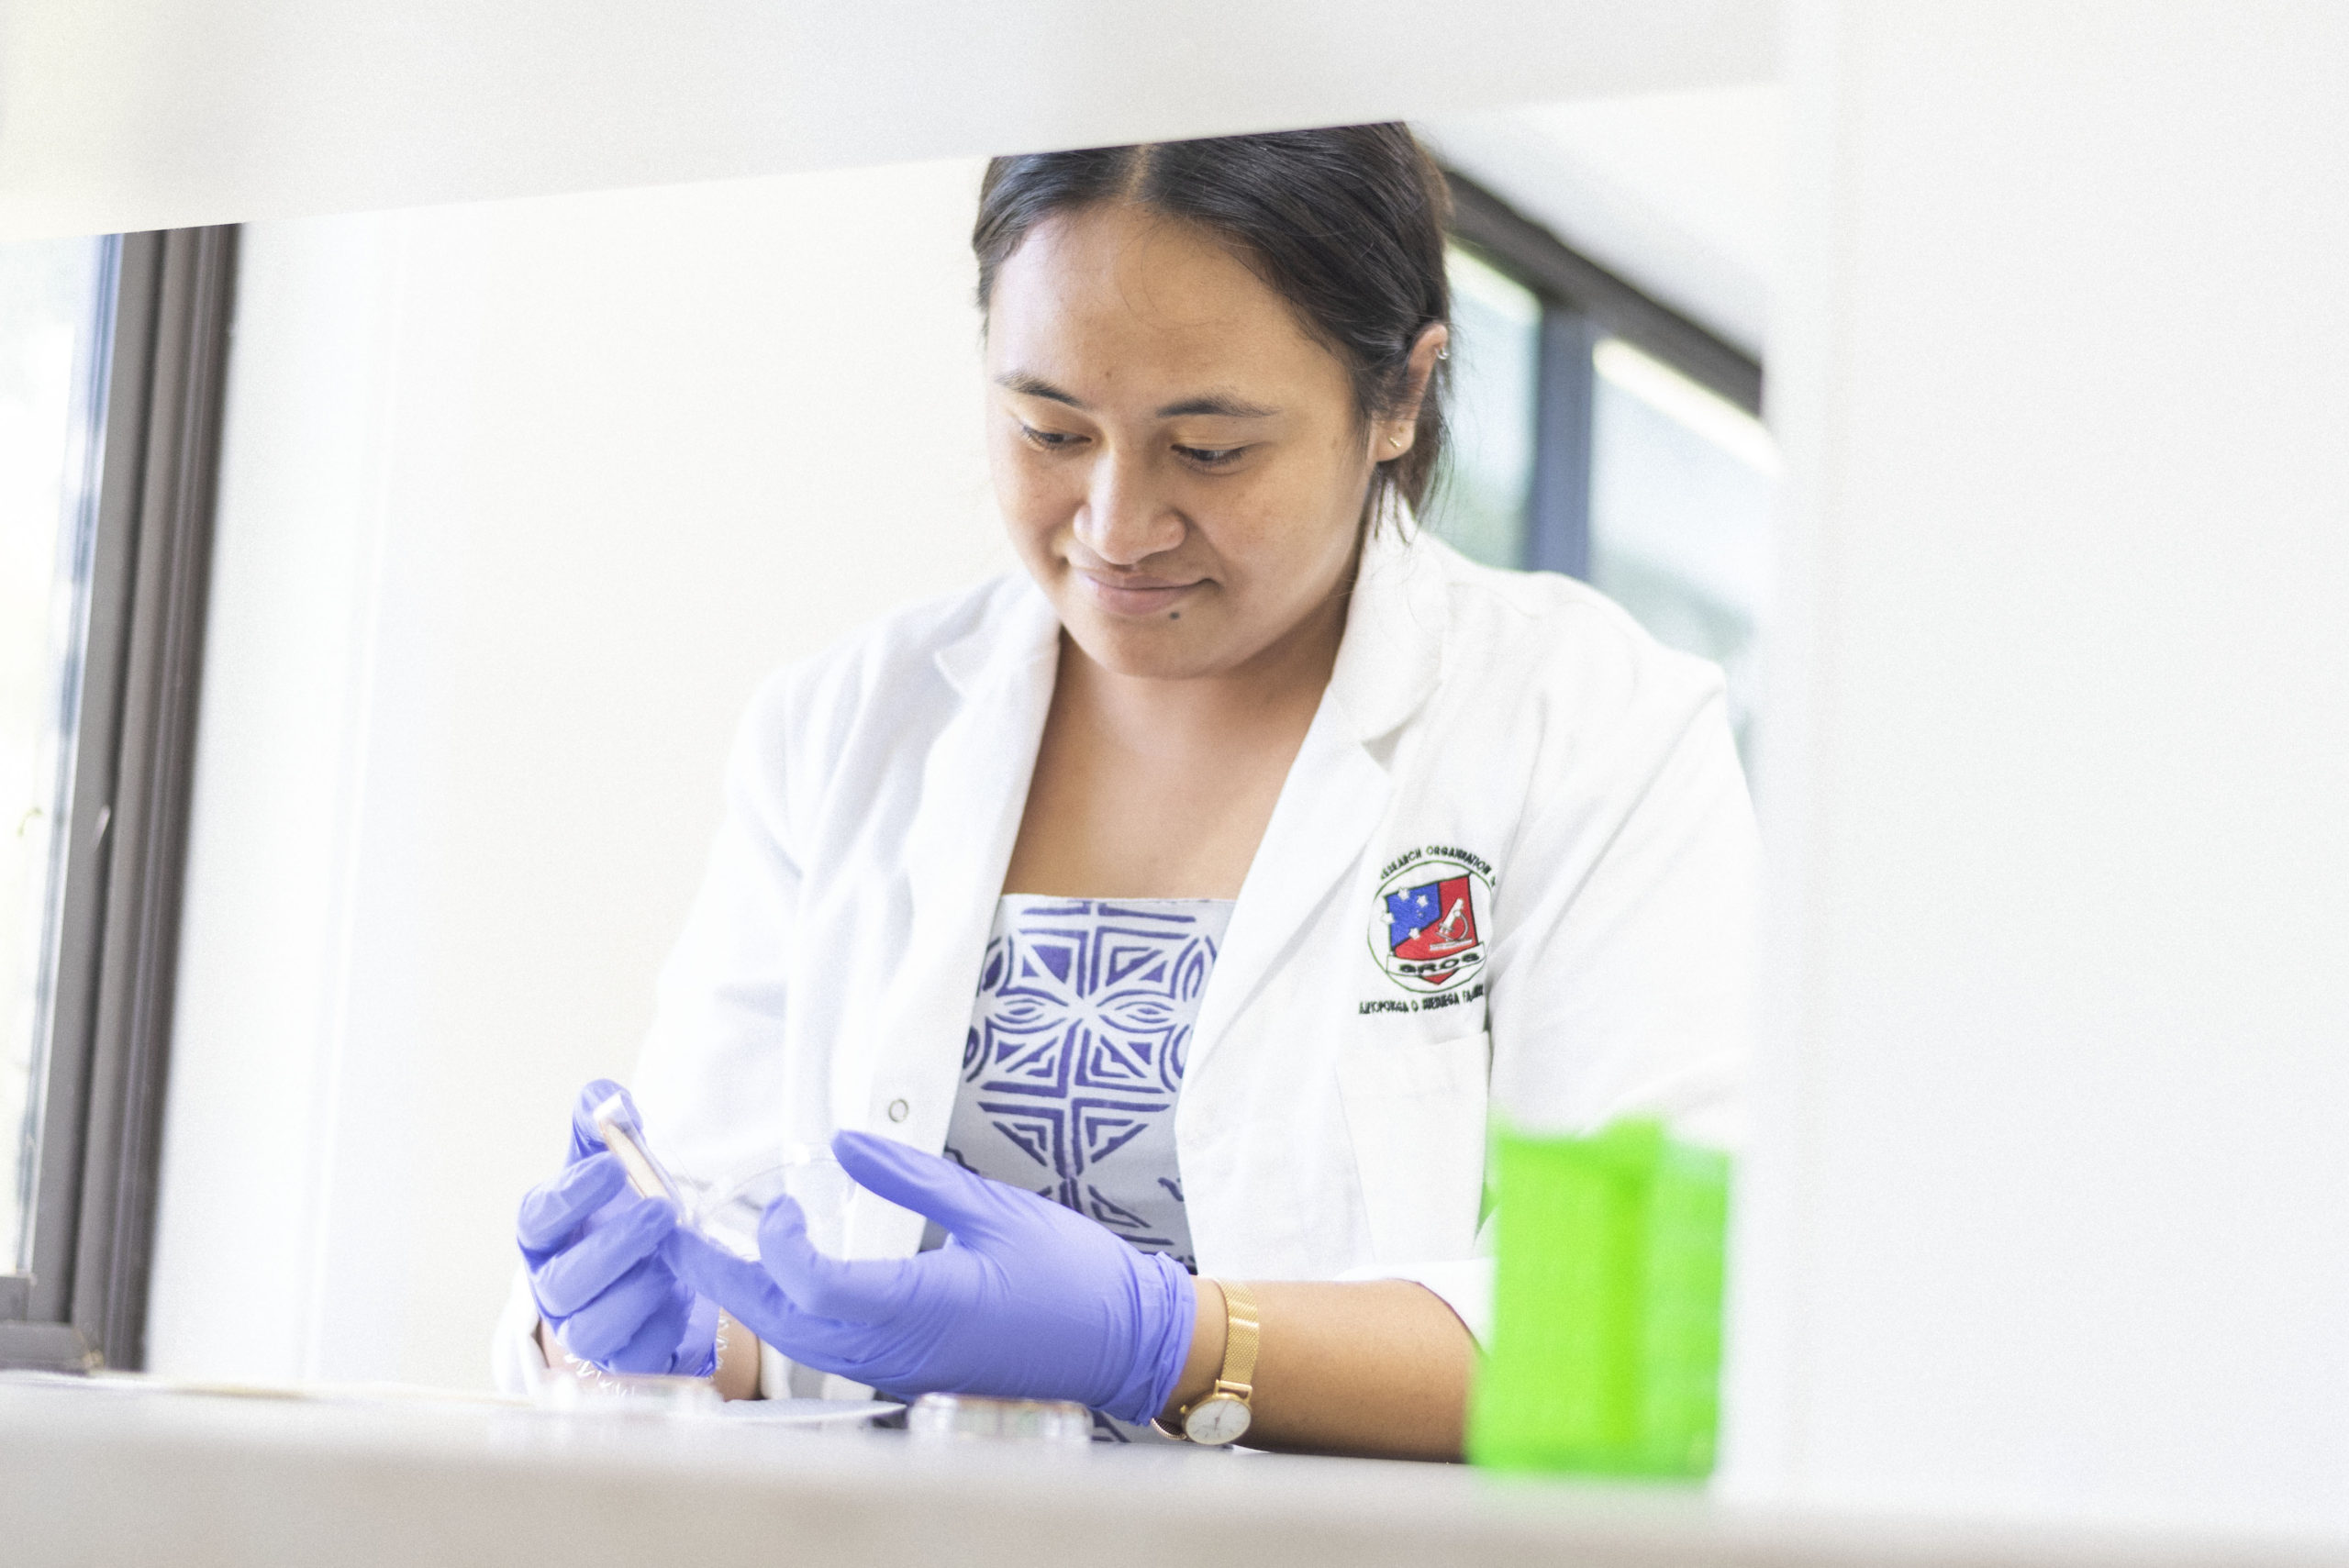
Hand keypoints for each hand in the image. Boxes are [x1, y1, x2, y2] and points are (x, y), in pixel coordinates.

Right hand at [515, 1080, 717, 1375]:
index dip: (570, 1195)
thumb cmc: (619, 1206)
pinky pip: (637, 1354)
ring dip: (639, 1288)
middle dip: (612, 1247)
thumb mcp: (611, 1161)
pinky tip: (685, 1291)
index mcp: (545, 1233)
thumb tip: (607, 1098)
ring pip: (594, 1329)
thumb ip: (603, 1123)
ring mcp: (586, 1328)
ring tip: (676, 1253)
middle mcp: (555, 1285)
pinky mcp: (626, 1357)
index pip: (538, 1218)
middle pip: (563, 1281)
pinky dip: (662, 1325)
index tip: (610, 1165)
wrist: (649, 1264)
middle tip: (662, 1211)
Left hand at [668, 1131, 1194, 1423]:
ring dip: (751, 1298)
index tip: (778, 1201)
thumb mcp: (991, 1207)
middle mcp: (896, 1351)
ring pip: (799, 1342)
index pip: (811, 1284)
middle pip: (783, 1322)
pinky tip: (783, 1280)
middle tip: (678, 1233)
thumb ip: (908, 1174)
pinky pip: (829, 1351)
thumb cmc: (1072, 1274)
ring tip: (715, 1251)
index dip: (775, 1243)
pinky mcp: (909, 1374)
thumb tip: (841, 1142)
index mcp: (918, 1307)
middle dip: (723, 1278)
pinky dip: (792, 1315)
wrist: (1125, 1343)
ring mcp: (900, 1371)